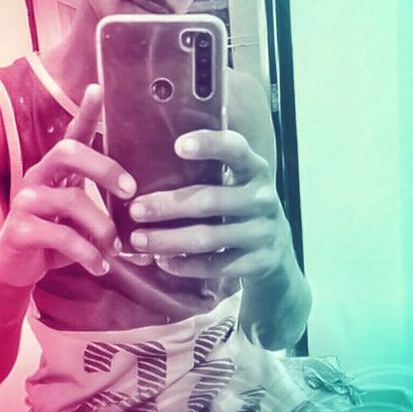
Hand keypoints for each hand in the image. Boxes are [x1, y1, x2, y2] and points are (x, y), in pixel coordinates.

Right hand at [0, 85, 136, 288]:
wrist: (12, 270)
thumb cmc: (51, 241)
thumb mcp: (77, 220)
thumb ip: (99, 206)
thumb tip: (139, 208)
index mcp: (54, 172)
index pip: (71, 135)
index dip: (85, 112)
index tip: (98, 89)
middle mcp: (37, 178)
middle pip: (69, 153)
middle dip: (105, 169)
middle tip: (130, 192)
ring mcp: (26, 202)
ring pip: (72, 201)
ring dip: (103, 228)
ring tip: (115, 249)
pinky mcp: (21, 230)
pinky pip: (63, 236)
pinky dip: (88, 254)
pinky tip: (100, 266)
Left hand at [126, 129, 292, 279]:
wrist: (276, 254)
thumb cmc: (239, 209)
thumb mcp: (236, 184)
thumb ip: (207, 173)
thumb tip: (144, 165)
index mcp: (255, 170)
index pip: (235, 150)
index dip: (209, 145)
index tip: (178, 146)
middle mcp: (263, 199)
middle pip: (210, 201)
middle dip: (168, 206)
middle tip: (135, 210)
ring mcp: (263, 233)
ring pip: (209, 238)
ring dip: (169, 240)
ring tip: (139, 240)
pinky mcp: (259, 263)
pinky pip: (216, 266)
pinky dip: (185, 265)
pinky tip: (163, 261)